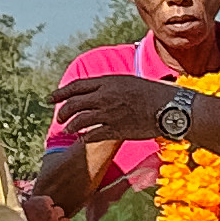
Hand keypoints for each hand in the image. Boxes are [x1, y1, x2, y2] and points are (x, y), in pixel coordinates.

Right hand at [19, 190, 66, 220]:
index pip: (48, 200)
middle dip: (55, 214)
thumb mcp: (18, 208)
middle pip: (60, 210)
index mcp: (42, 202)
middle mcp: (51, 212)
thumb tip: (24, 205)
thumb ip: (26, 206)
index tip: (39, 210)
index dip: (44, 206)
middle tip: (47, 219)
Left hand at [48, 78, 164, 147]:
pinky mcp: (116, 129)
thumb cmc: (153, 93)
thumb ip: (110, 86)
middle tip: (59, 117)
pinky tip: (83, 138)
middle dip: (62, 111)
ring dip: (70, 126)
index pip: (76, 86)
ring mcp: (109, 113)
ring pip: (79, 120)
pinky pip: (92, 134)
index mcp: (108, 81)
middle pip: (73, 103)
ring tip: (68, 129)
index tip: (50, 98)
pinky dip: (84, 137)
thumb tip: (97, 90)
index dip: (60, 92)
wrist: (169, 107)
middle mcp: (105, 96)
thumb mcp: (128, 81)